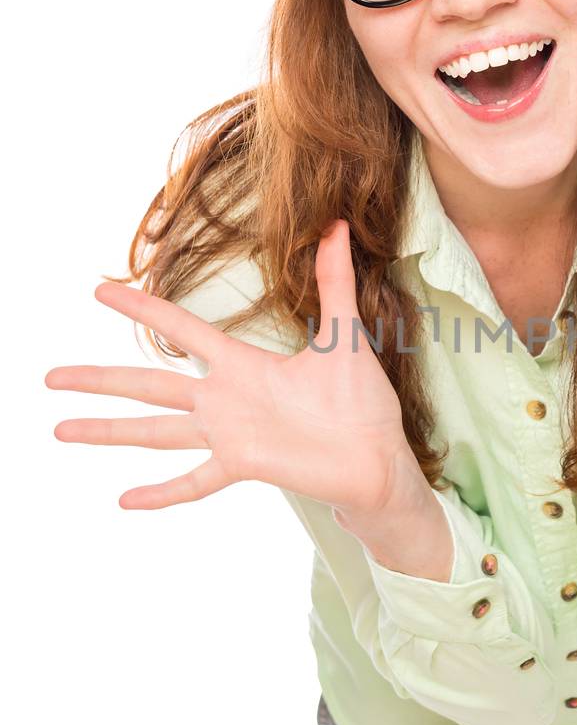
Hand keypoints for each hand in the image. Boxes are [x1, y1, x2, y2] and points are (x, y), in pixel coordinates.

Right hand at [44, 219, 415, 516]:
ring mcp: (230, 435)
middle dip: (98, 379)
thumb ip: (334, 281)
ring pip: (155, 431)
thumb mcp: (344, 335)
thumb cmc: (362, 401)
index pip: (179, 330)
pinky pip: (194, 481)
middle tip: (49, 376)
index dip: (141, 311)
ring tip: (60, 430)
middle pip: (148, 384)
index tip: (100, 292)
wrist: (380, 457)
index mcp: (242, 365)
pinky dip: (162, 492)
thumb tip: (339, 225)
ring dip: (108, 432)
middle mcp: (225, 400)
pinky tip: (123, 499)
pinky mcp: (244, 465)